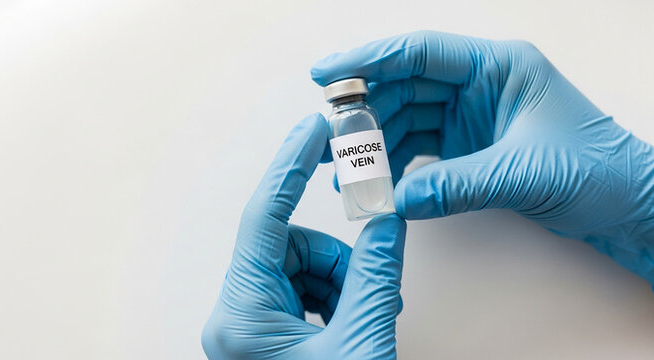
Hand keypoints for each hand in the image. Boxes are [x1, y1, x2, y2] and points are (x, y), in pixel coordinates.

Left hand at [201, 114, 406, 359]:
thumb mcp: (361, 343)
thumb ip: (376, 279)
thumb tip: (387, 224)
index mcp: (241, 313)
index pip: (263, 217)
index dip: (290, 167)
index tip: (311, 131)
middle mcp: (235, 315)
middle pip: (291, 247)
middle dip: (338, 261)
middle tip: (371, 289)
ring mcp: (248, 326)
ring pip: (301, 269)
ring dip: (341, 285)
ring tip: (365, 320)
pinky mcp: (265, 335)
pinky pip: (302, 293)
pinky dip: (335, 300)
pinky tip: (351, 325)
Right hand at [311, 31, 653, 281]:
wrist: (624, 204)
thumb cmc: (596, 170)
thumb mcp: (524, 173)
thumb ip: (458, 185)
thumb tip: (399, 199)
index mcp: (498, 66)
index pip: (420, 51)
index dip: (368, 59)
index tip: (326, 74)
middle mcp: (479, 84)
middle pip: (403, 84)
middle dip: (363, 108)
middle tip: (329, 135)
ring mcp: (470, 114)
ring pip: (405, 116)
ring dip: (374, 141)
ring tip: (346, 170)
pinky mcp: (466, 144)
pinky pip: (417, 144)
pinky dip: (394, 162)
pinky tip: (376, 182)